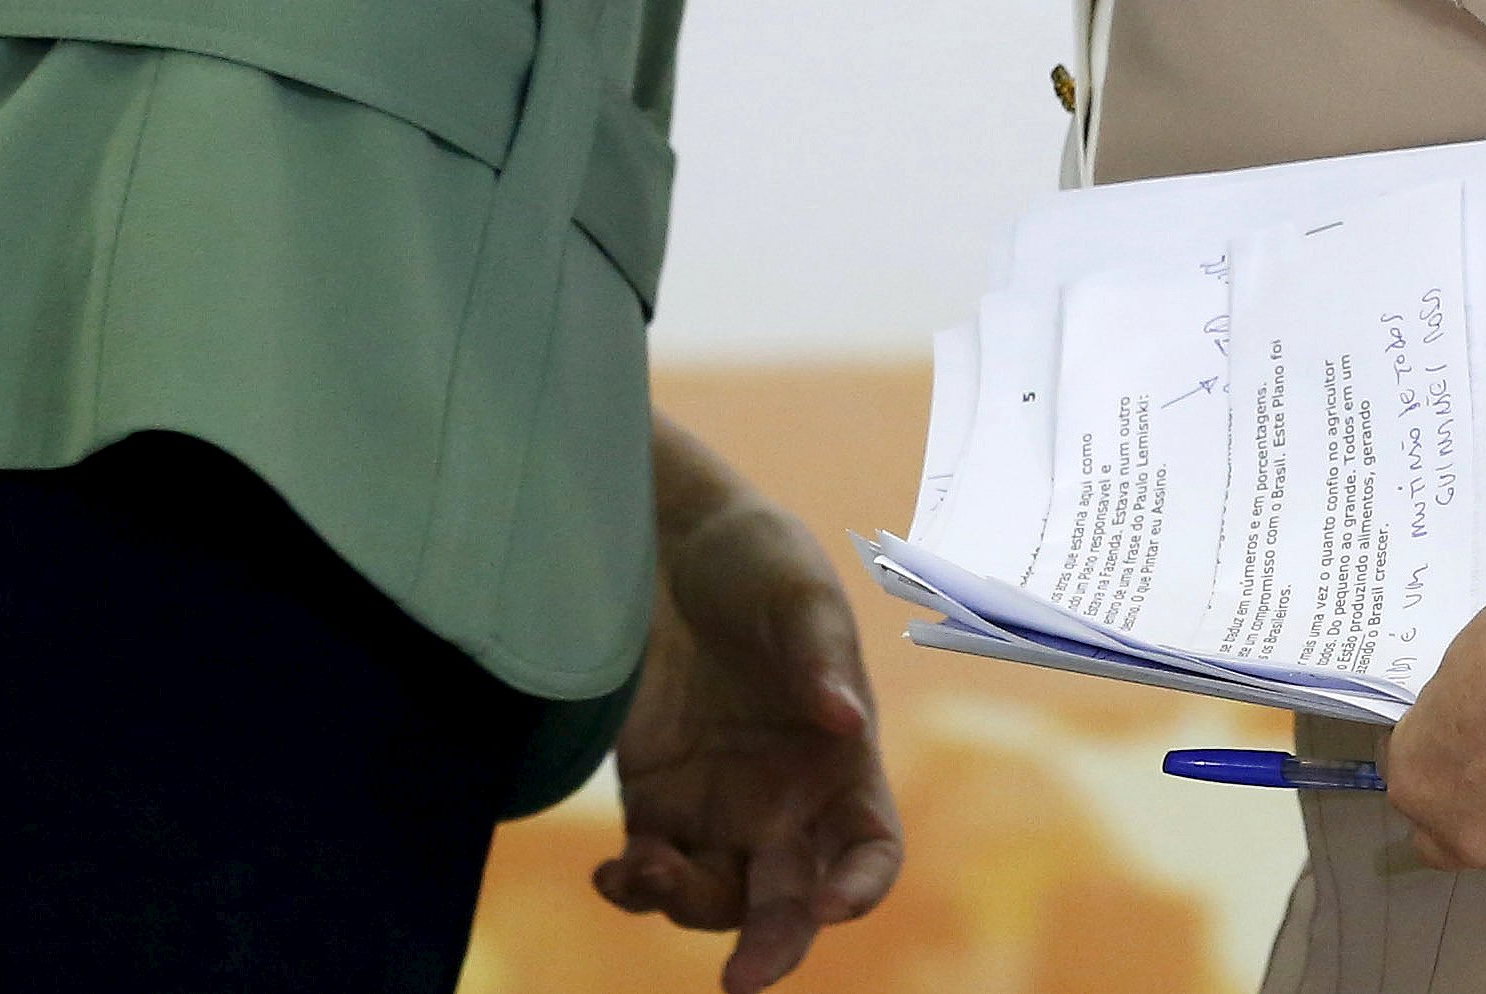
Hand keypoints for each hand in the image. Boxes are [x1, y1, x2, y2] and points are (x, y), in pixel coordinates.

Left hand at [596, 469, 902, 991]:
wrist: (665, 536)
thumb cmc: (754, 556)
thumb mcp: (797, 589)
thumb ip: (819, 654)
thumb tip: (846, 722)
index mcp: (841, 761)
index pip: (870, 849)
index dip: (861, 887)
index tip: (832, 906)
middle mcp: (785, 801)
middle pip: (790, 901)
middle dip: (771, 948)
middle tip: (739, 979)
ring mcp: (718, 806)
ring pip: (714, 899)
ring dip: (686, 907)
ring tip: (645, 870)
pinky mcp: (654, 800)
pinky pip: (649, 872)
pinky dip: (633, 888)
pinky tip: (615, 873)